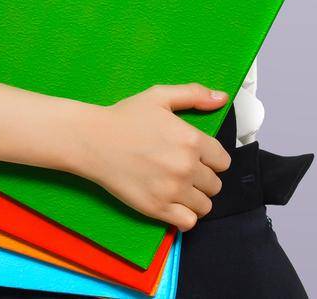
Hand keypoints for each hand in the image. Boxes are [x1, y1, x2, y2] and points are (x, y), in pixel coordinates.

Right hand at [73, 83, 233, 231]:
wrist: (93, 140)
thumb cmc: (125, 117)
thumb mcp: (161, 96)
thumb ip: (195, 94)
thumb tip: (221, 98)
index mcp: (192, 140)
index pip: (223, 161)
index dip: (213, 160)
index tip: (200, 158)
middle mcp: (186, 167)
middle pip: (215, 184)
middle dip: (205, 179)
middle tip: (187, 172)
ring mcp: (172, 190)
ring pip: (205, 205)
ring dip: (197, 198)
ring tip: (181, 189)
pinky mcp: (157, 208)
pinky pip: (188, 222)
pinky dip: (186, 216)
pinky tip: (175, 205)